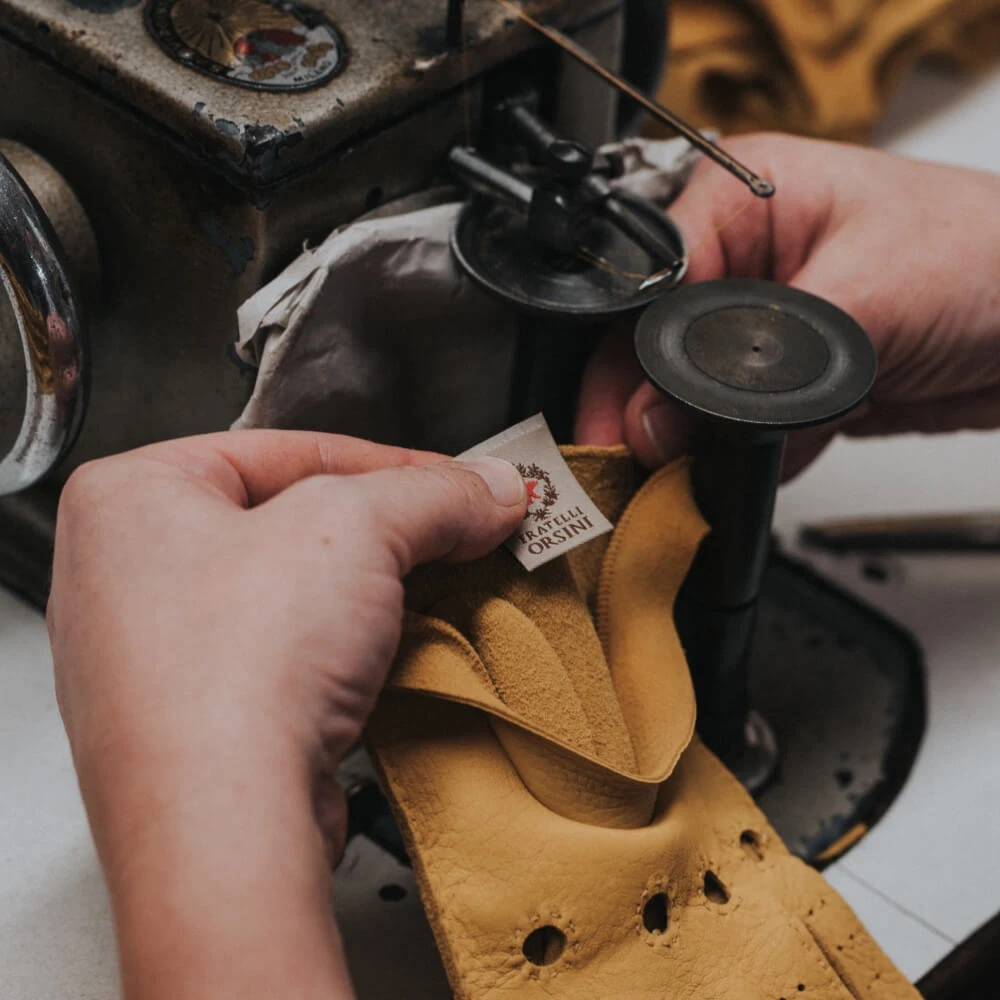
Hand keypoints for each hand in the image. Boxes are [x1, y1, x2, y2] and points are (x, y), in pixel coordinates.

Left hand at [47, 431, 525, 999]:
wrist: (223, 830)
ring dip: (373, 597)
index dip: (394, 464)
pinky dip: (345, 655)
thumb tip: (486, 490)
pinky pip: (288, 660)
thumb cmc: (233, 675)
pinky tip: (385, 660)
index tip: (459, 484)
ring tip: (430, 596)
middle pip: (295, 522)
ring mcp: (160, 655)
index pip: (291, 449)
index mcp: (131, 498)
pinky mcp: (200, 721)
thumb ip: (433, 494)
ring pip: (295, 595)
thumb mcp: (357, 530)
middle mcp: (129, 575)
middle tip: (456, 535)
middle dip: (390, 533)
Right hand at [576, 133, 999, 477]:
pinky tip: (754, 466)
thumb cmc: (989, 256)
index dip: (622, 360)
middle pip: (650, 348)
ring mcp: (760, 328)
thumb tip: (660, 415)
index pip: (644, 286)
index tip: (619, 425)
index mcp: (740, 201)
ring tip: (686, 478)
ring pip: (686, 399)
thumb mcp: (860, 298)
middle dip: (646, 411)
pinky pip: (734, 431)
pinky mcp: (785, 383)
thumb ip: (751, 361)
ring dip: (692, 444)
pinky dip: (743, 460)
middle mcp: (740, 262)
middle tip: (637, 464)